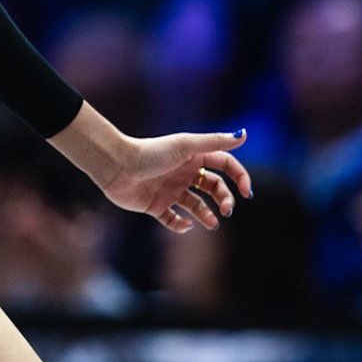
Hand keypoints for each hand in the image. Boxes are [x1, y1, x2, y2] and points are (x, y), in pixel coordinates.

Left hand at [95, 129, 250, 232]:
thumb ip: (214, 142)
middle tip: (226, 210)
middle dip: (224, 199)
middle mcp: (183, 173)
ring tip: (212, 223)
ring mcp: (170, 190)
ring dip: (207, 215)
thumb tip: (244, 135)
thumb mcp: (185, 146)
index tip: (246, 192)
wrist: (116, 166)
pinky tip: (185, 225)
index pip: (225, 165)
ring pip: (196, 206)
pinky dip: (181, 225)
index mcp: (193, 157)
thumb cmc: (151, 153)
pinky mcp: (155, 206)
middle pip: (213, 187)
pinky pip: (173, 220)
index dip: (239, 177)